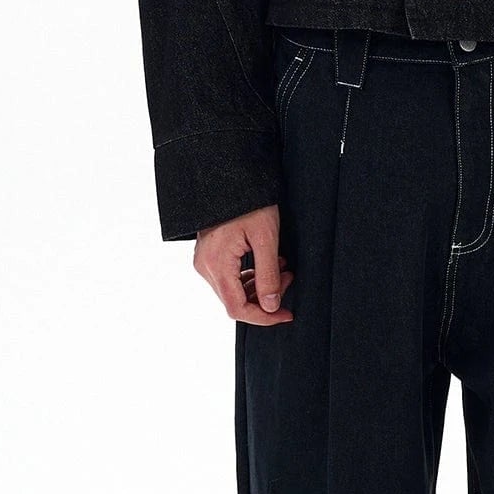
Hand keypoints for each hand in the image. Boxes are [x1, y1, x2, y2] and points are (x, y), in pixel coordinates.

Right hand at [195, 204, 293, 322]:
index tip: (286, 314)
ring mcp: (204, 261)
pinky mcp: (209, 255)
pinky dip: (250, 276)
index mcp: (216, 264)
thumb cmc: (250, 202)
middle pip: (235, 301)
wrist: (232, 176)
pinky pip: (229, 277)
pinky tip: (267, 263)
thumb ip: (268, 275)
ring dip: (259, 286)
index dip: (264, 317)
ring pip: (233, 290)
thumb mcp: (266, 238)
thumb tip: (270, 307)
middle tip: (288, 278)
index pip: (237, 309)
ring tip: (282, 268)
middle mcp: (205, 266)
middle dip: (265, 298)